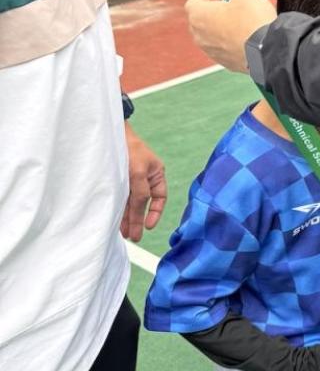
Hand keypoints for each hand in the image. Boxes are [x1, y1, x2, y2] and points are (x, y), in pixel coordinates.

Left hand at [120, 125, 166, 241]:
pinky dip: (118, 209)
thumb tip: (139, 214)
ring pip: (130, 202)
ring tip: (122, 233)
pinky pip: (119, 198)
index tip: (148, 227)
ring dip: (126, 218)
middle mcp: (144, 178)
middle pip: (142, 203)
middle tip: (132, 237)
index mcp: (155, 174)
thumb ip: (140, 193)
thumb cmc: (129, 148)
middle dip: (137, 220)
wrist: (109, 133)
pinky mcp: (116, 180)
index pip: (159, 198)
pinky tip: (114, 219)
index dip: (154, 213)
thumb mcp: (138, 172)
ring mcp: (129, 179)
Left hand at [185, 0, 274, 72]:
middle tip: (230, 4)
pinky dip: (233, 42)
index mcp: (199, 16)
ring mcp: (212, 53)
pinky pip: (226, 49)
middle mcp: (200, 37)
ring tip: (241, 21)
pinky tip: (247, 37)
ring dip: (224, 27)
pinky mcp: (227, 63)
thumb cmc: (253, 21)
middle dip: (215, 10)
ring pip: (213, 36)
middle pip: (201, 20)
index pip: (195, 1)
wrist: (267, 50)